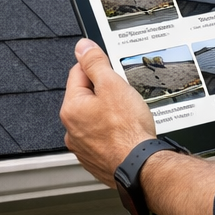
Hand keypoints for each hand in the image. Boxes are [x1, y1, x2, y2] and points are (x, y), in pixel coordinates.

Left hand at [60, 38, 156, 187]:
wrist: (143, 167)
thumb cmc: (128, 131)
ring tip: (126, 118)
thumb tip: (82, 47)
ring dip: (108, 114)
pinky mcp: (95, 160)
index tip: (110, 72)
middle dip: (104, 93)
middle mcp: (71, 130)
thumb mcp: (112, 85)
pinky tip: (125, 134)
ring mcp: (83, 147)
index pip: (78, 73)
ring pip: (94, 118)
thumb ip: (95, 62)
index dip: (97, 69)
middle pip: (86, 97)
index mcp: (71, 108)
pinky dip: (111, 134)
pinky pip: (101, 138)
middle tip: (123, 98)